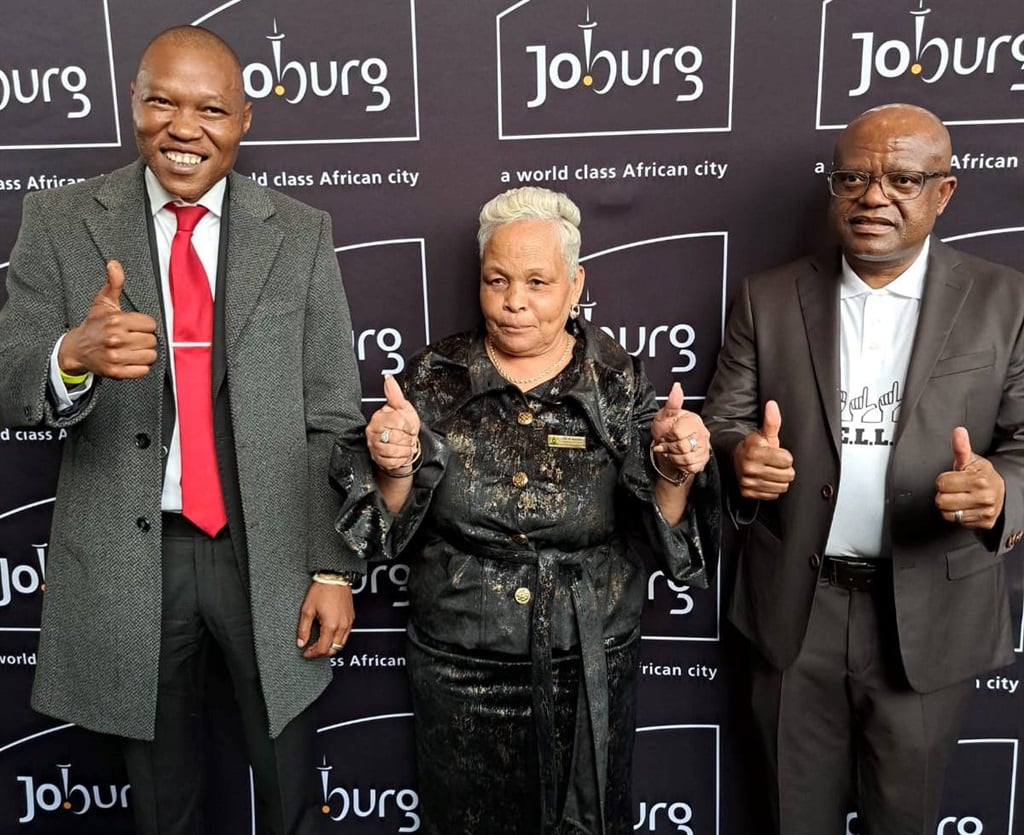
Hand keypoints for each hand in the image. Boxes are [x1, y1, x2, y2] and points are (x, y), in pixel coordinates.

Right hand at [58, 261, 157, 378]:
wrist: (77, 349)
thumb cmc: (94, 325)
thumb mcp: (103, 303)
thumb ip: (114, 284)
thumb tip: (114, 264)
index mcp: (116, 321)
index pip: (150, 324)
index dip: (145, 325)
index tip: (135, 326)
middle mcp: (116, 339)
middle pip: (152, 340)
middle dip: (144, 339)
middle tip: (132, 338)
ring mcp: (116, 357)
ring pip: (150, 356)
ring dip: (144, 354)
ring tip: (132, 349)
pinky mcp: (116, 372)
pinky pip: (143, 371)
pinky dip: (140, 367)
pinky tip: (130, 360)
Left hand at [296, 582, 354, 658]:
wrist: (334, 577)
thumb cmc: (322, 589)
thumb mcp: (307, 609)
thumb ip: (303, 629)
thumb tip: (301, 642)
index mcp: (331, 625)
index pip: (322, 648)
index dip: (313, 654)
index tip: (306, 653)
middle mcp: (342, 625)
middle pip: (334, 649)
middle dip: (322, 653)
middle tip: (312, 650)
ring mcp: (348, 622)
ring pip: (341, 644)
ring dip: (330, 647)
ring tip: (320, 643)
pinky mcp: (351, 618)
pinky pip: (346, 634)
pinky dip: (337, 639)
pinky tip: (329, 634)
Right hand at [366, 375, 420, 475]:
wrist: (402, 449)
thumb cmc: (403, 429)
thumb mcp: (403, 409)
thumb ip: (395, 394)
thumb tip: (388, 378)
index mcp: (379, 416)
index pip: (396, 420)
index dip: (408, 425)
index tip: (409, 427)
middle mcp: (373, 431)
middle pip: (396, 436)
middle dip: (407, 438)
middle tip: (407, 437)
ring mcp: (374, 445)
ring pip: (395, 450)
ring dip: (405, 449)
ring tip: (404, 445)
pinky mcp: (377, 459)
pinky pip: (393, 461)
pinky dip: (401, 459)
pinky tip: (400, 454)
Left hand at [650, 382, 710, 481]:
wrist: (667, 451)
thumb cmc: (665, 433)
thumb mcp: (664, 416)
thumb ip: (672, 403)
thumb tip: (676, 387)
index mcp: (693, 420)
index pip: (679, 432)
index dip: (668, 436)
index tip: (666, 435)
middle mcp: (701, 434)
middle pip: (683, 446)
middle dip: (669, 447)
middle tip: (666, 444)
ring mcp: (704, 448)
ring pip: (687, 458)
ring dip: (673, 457)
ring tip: (670, 451)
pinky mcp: (703, 460)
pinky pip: (691, 467)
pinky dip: (680, 465)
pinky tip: (677, 458)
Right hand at [732, 400, 795, 499]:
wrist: (734, 460)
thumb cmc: (754, 447)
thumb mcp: (764, 434)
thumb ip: (772, 421)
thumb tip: (772, 404)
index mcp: (755, 452)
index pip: (787, 460)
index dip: (785, 456)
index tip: (776, 453)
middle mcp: (750, 468)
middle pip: (787, 475)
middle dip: (784, 469)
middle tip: (774, 464)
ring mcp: (748, 482)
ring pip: (782, 487)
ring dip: (779, 480)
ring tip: (770, 471)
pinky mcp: (748, 493)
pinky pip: (772, 495)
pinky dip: (771, 489)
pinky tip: (765, 480)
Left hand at [934, 426, 1005, 529]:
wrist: (1002, 492)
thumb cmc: (982, 475)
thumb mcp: (972, 460)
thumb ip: (961, 448)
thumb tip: (958, 431)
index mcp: (979, 480)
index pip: (941, 483)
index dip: (943, 480)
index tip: (953, 478)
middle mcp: (983, 498)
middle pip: (941, 500)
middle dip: (944, 493)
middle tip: (954, 489)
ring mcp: (984, 512)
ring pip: (946, 513)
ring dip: (948, 506)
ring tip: (958, 497)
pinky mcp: (983, 523)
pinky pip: (955, 522)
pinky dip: (956, 515)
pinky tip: (963, 506)